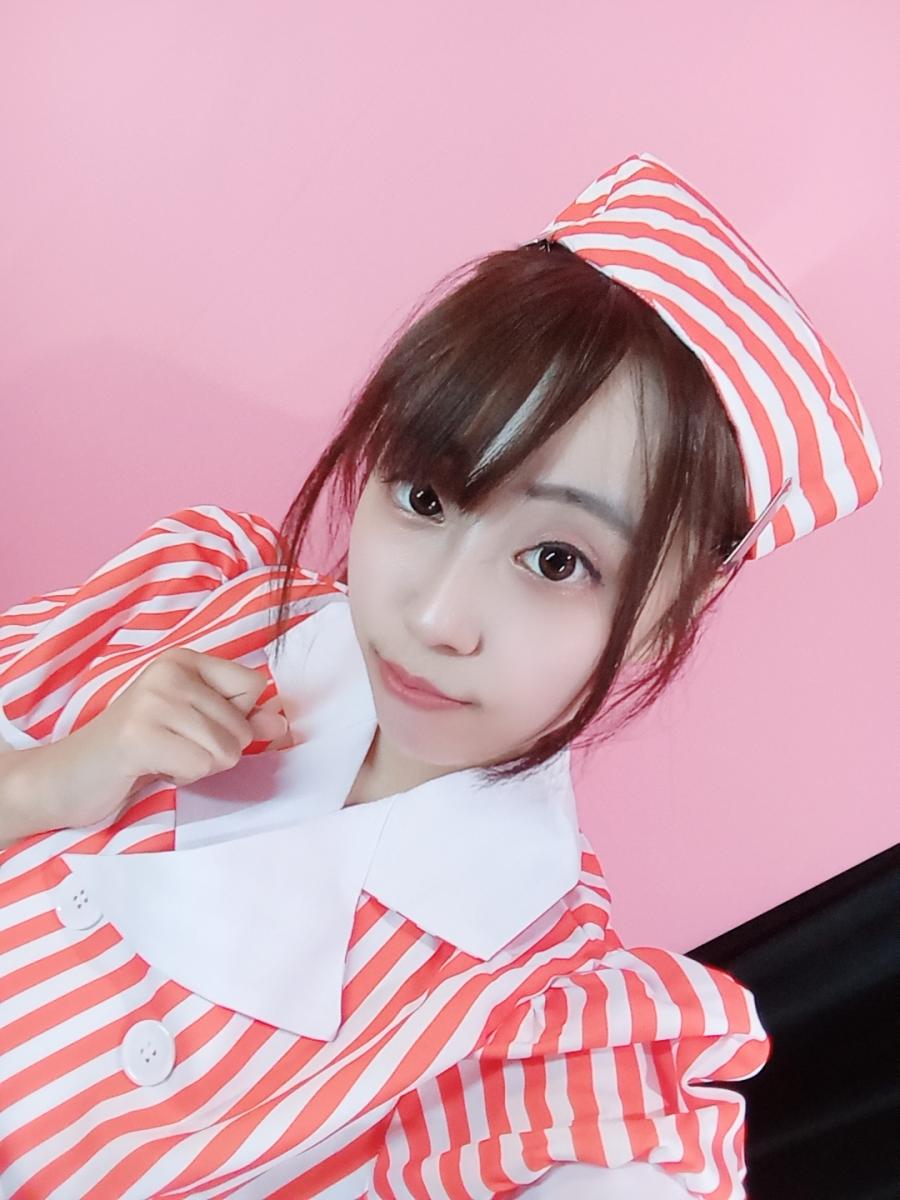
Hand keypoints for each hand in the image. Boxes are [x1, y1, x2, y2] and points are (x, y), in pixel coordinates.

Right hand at [48, 646, 289, 828]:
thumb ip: (238, 719)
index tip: (196, 726)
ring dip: (199, 766)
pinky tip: (152, 766)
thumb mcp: (192, 725)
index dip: (236, 718)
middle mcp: (170, 671)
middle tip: (173, 747)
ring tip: (163, 756)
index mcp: (184, 660)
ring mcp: (153, 700)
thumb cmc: (136, 750)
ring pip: (226, 749)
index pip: (253, 684)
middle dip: (216, 751)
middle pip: (243, 725)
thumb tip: (281, 723)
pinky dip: (182, 777)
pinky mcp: (139, 735)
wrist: (68, 775)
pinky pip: (200, 766)